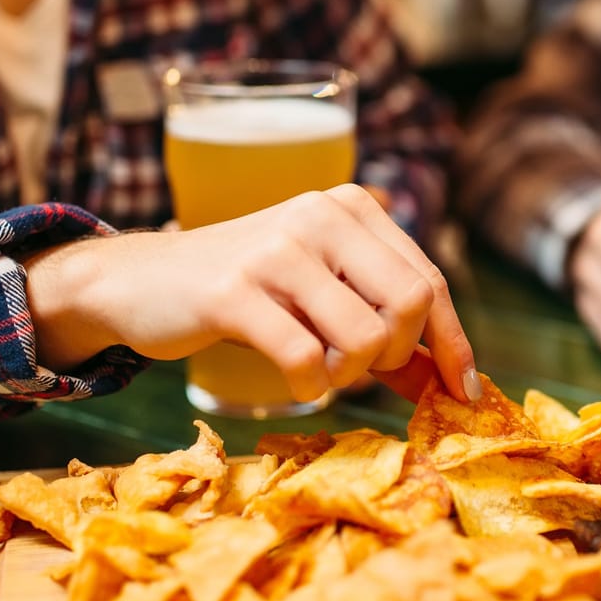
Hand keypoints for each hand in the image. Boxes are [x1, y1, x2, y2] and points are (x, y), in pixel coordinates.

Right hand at [25, 184, 479, 404]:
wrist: (138, 281)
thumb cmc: (245, 292)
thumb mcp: (322, 294)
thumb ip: (385, 329)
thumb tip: (453, 383)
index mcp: (351, 207)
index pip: (429, 280)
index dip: (452, 342)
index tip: (462, 392)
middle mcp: (320, 215)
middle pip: (410, 303)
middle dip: (396, 356)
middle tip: (358, 369)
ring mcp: (277, 249)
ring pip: (364, 335)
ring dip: (348, 375)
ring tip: (318, 370)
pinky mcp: (234, 291)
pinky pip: (304, 358)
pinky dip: (309, 385)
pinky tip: (294, 378)